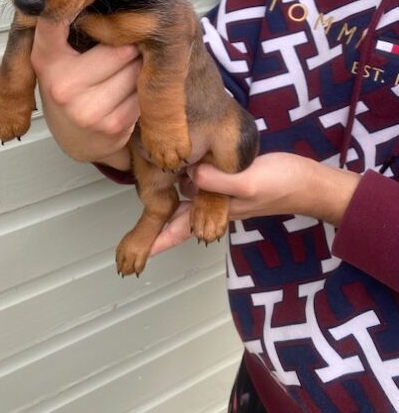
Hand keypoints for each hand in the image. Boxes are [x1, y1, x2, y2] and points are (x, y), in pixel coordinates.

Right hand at [31, 18, 140, 169]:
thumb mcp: (55, 57)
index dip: (71, 4)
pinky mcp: (112, 127)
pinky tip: (128, 94)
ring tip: (127, 72)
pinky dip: (143, 91)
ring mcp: (87, 110)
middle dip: (130, 46)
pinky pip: (143, 95)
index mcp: (46, 60)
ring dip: (140, 69)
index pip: (54, 22)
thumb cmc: (69, 88)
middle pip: (120, 49)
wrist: (76, 140)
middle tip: (127, 47)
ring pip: (136, 71)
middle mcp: (63, 86)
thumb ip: (63, 27)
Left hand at [150, 153, 360, 255]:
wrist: (307, 182)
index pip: (175, 230)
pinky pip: (196, 184)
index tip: (129, 259)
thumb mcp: (248, 182)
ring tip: (138, 202)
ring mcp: (218, 195)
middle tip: (126, 244)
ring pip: (183, 202)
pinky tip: (173, 172)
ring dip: (163, 205)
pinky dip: (182, 181)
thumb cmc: (280, 184)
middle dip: (151, 229)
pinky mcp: (225, 180)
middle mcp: (211, 207)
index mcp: (212, 211)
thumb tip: (188, 178)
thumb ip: (219, 182)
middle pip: (174, 220)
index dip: (153, 242)